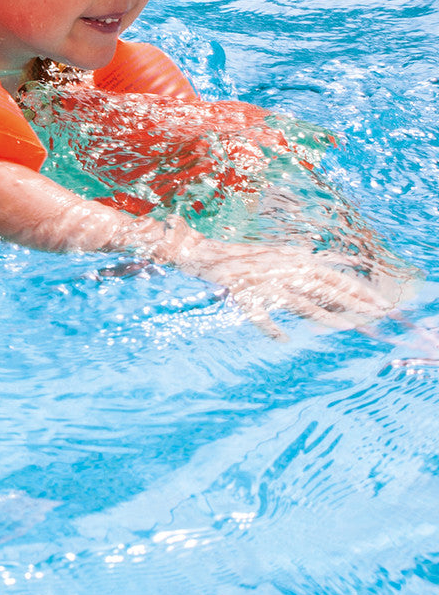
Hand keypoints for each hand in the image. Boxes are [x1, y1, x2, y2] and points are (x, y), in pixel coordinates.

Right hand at [175, 230, 404, 336]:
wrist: (210, 255)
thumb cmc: (250, 259)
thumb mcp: (283, 256)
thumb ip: (306, 263)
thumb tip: (329, 262)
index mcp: (297, 262)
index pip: (335, 278)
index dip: (360, 291)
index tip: (384, 304)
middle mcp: (286, 272)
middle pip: (326, 290)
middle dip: (354, 303)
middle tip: (379, 316)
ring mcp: (267, 284)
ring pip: (300, 302)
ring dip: (324, 315)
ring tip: (346, 327)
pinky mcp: (246, 295)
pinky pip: (260, 315)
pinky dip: (271, 328)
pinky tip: (284, 339)